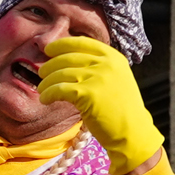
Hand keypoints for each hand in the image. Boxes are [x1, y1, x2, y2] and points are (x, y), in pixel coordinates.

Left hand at [35, 36, 162, 172]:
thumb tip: (68, 59)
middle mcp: (106, 63)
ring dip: (47, 82)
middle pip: (68, 57)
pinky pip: (59, 89)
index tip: (49, 49)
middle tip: (41, 72)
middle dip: (50, 65)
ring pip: (60, 73)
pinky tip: (45, 99)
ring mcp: (97, 77)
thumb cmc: (121, 108)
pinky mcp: (88, 93)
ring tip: (42, 89)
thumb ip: (98, 66)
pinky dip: (48, 94)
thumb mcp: (115, 78)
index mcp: (113, 57)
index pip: (81, 43)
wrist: (132, 131)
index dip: (61, 44)